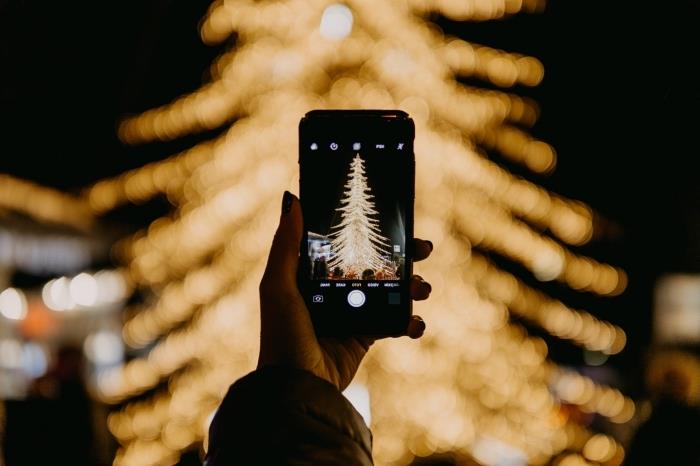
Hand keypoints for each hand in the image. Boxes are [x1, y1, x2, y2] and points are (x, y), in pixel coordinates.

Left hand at [258, 191, 432, 390]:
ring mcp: (352, 312)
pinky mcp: (366, 335)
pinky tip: (414, 323)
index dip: (369, 231)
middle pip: (375, 264)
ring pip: (391, 290)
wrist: (299, 385)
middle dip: (403, 256)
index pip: (346, 244)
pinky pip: (395, 322)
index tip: (392, 218)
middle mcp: (334, 289)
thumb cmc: (282, 334)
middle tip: (422, 249)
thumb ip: (286, 245)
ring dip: (413, 286)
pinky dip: (411, 322)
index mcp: (312, 274)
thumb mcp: (278, 285)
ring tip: (421, 288)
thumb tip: (292, 198)